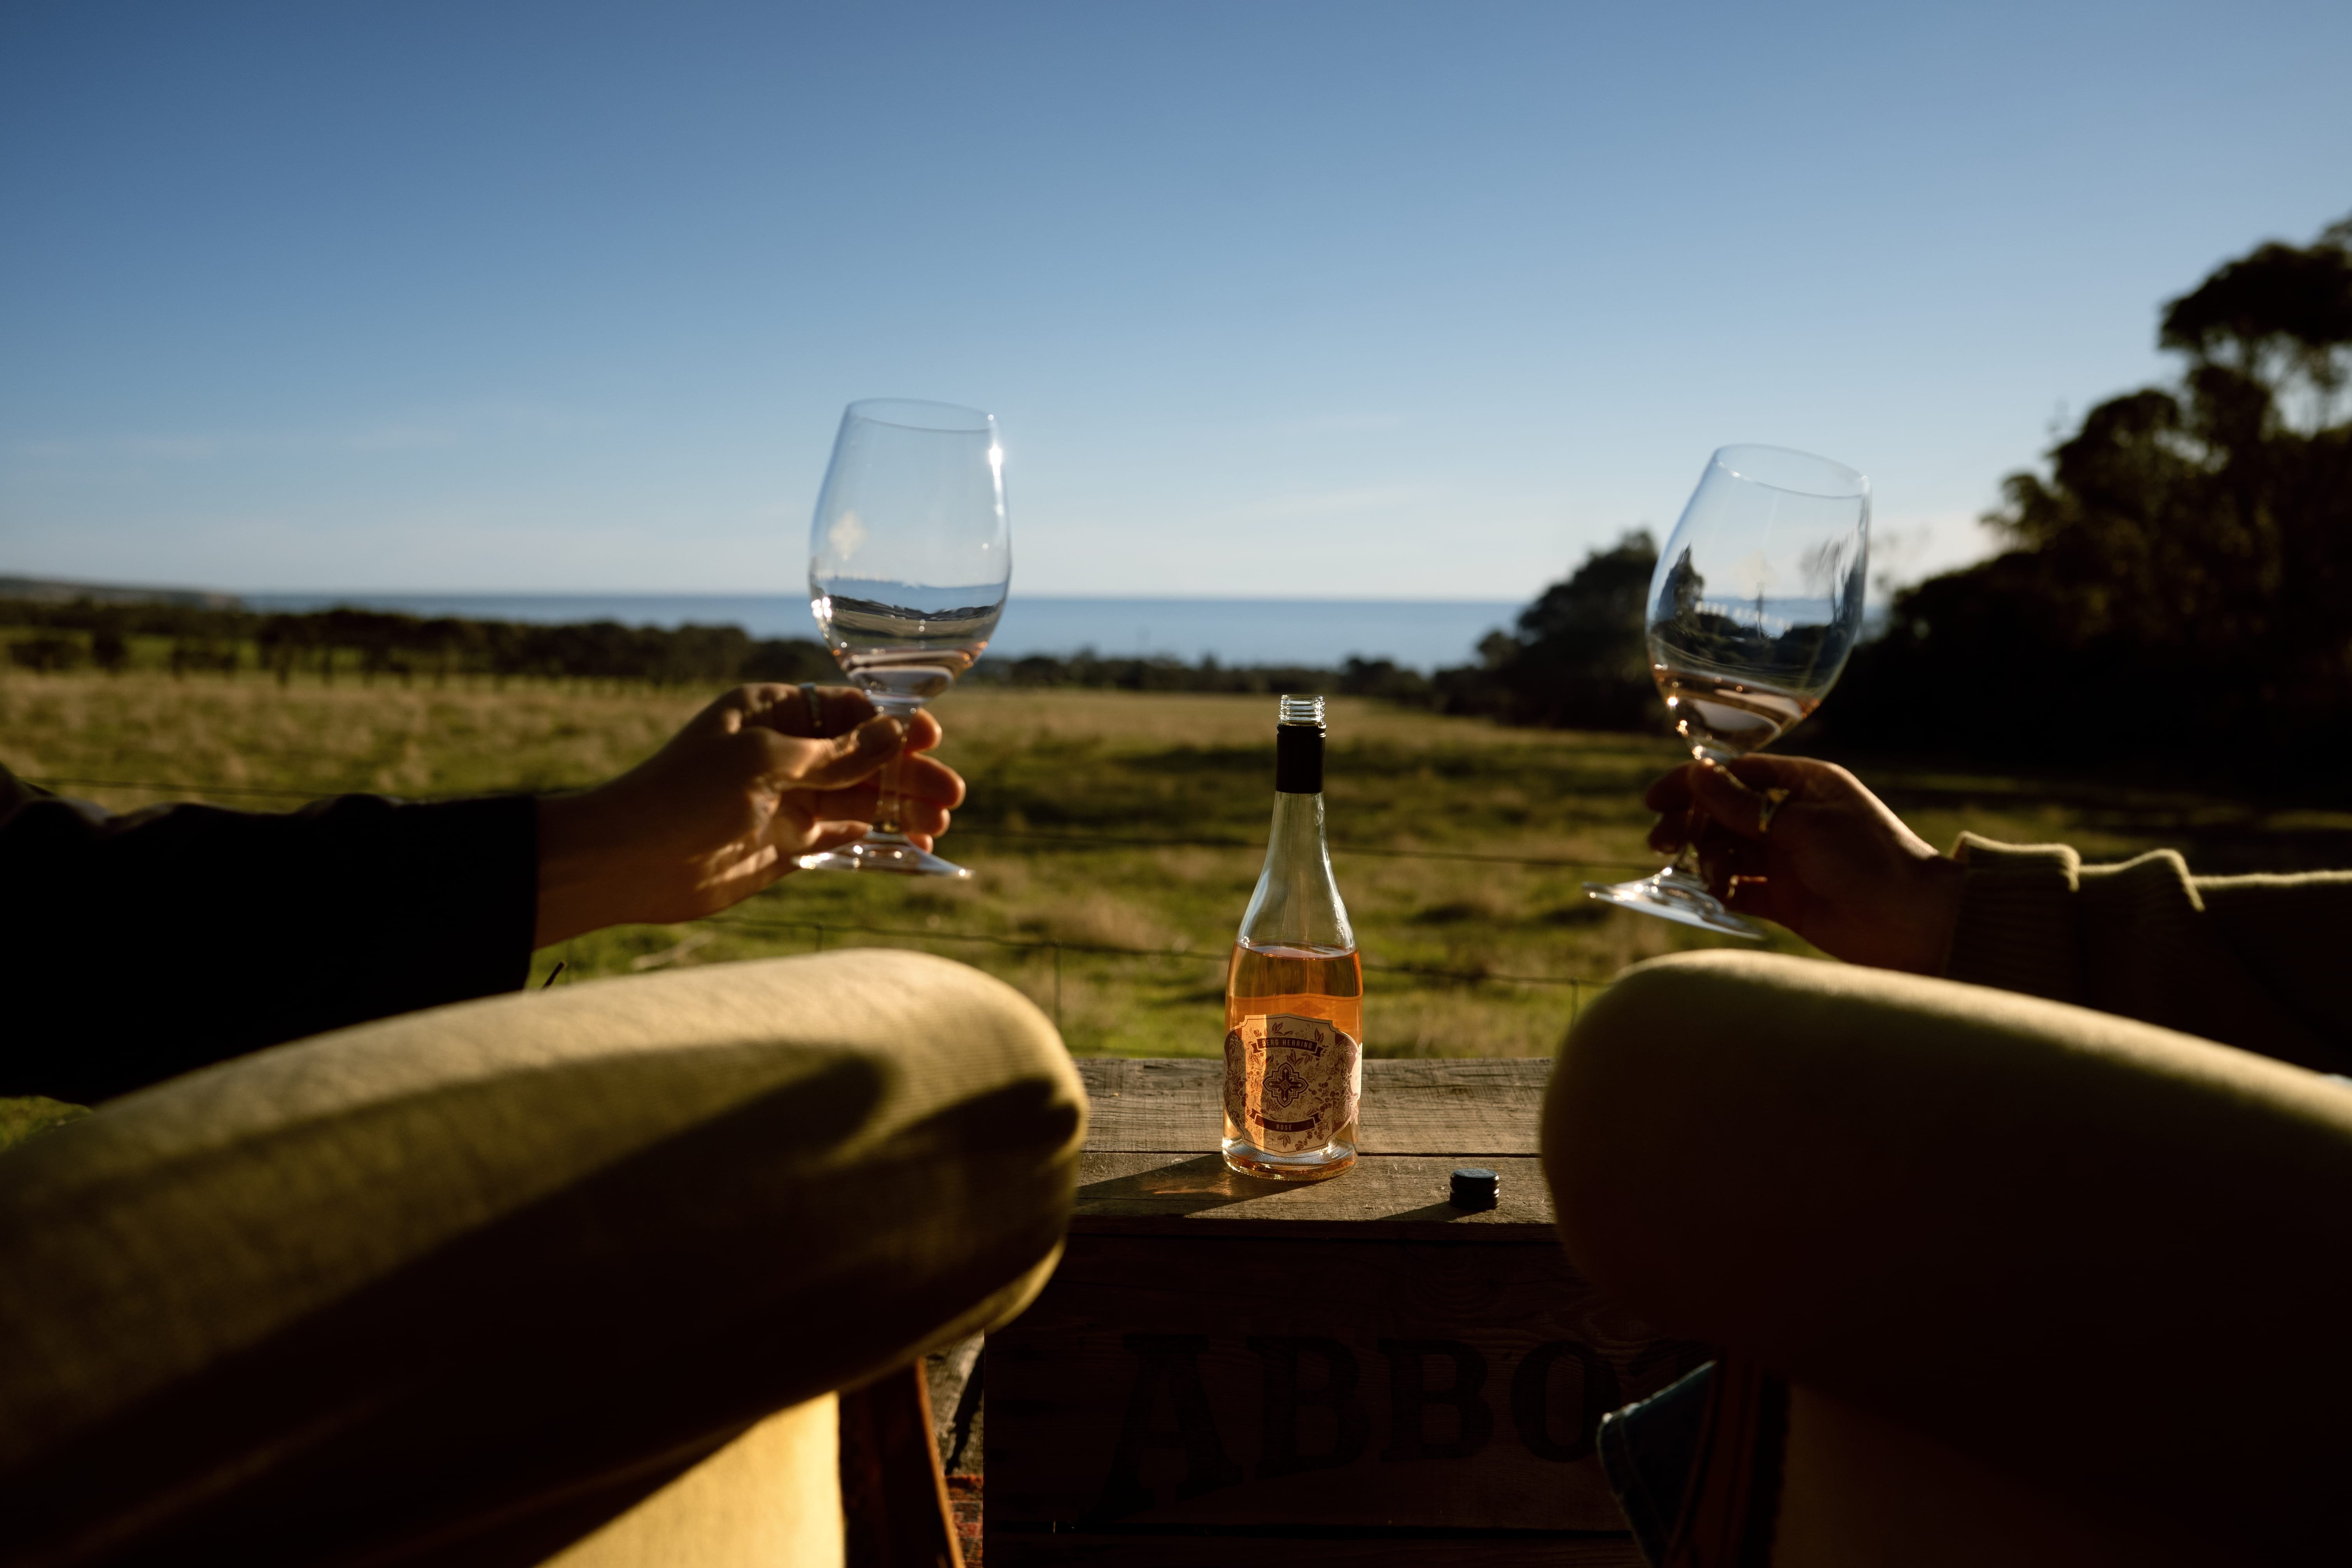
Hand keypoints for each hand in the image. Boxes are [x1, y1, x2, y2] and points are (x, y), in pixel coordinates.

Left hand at [532, 685, 963, 946]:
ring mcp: (786, 800)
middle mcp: (781, 753)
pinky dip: (879, 841)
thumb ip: (837, 753)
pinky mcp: (786, 845)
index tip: (929, 739)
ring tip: (940, 822)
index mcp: (768, 712)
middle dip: (906, 772)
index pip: (845, 709)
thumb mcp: (766, 761)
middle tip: (951, 793)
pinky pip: (844, 838)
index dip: (891, 723)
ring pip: (860, 799)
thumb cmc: (687, 794)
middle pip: (861, 756)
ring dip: (901, 808)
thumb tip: (896, 731)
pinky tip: (914, 845)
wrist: (630, 862)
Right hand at [1644, 756, 1963, 973]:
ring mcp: (1787, 858)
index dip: (1691, 784)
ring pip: (1726, 851)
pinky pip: (1739, 890)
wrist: (1914, 922)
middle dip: (1690, 826)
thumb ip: (1743, 804)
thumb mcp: (1801, 823)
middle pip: (1722, 813)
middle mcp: (1791, 817)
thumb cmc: (1868, 860)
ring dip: (1707, 861)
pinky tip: (1712, 897)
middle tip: (1661, 845)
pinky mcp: (1785, 898)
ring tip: (1709, 877)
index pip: (1733, 775)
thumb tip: (1695, 774)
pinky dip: (1721, 892)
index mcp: (1803, 785)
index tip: (1654, 802)